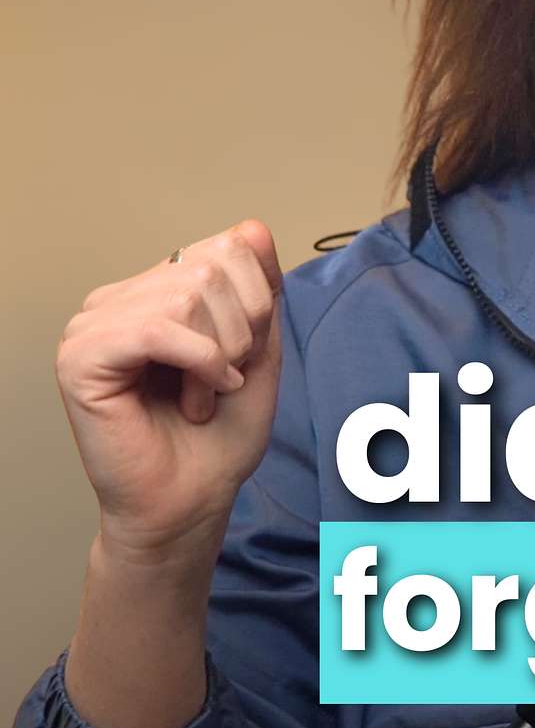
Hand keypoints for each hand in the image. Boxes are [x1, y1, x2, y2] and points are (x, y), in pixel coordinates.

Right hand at [55, 220, 284, 563]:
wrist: (191, 500)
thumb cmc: (220, 435)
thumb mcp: (261, 348)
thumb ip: (260, 287)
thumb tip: (252, 226)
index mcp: (159, 288)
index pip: (230, 245)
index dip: (260, 301)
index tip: (245, 355)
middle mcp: (121, 298)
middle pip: (213, 267)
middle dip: (242, 331)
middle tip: (223, 379)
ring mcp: (93, 324)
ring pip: (188, 294)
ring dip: (219, 356)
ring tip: (202, 395)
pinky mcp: (79, 357)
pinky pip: (157, 328)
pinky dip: (199, 364)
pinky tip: (197, 398)